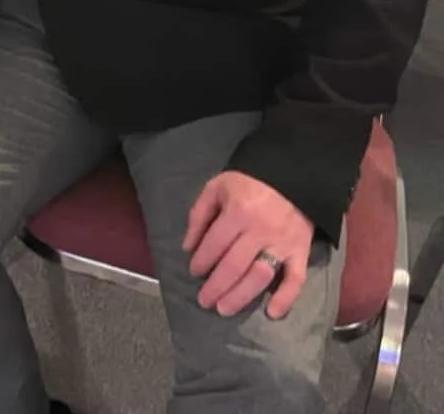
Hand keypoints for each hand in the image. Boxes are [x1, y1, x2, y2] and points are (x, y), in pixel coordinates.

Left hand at [183, 170, 314, 318]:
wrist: (292, 175)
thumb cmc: (249, 182)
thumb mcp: (216, 188)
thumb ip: (199, 215)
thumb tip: (187, 246)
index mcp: (238, 212)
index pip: (215, 244)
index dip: (201, 261)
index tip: (193, 272)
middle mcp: (260, 231)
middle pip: (234, 266)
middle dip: (215, 286)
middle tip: (203, 301)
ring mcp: (282, 243)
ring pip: (260, 277)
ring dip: (240, 296)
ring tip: (224, 309)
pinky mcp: (301, 251)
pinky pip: (296, 279)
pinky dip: (286, 298)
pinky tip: (272, 313)